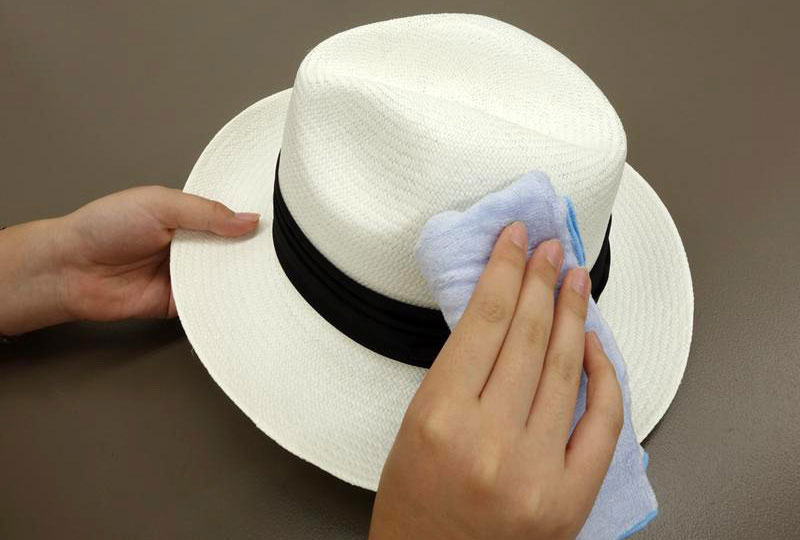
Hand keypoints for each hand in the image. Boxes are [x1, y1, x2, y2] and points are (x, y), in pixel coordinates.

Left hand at [0, 186, 258, 334]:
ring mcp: (188, 275)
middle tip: (278, 251)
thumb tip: (248, 220)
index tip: (278, 222)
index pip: (230, 217)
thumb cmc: (104, 227)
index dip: (251, 221)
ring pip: (227, 278)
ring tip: (268, 274)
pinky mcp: (182, 303)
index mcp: (189, 216)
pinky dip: (225, 303)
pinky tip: (242, 297)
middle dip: (252, 251)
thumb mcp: (159, 205)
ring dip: (241, 277)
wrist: (71, 269)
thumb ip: (205, 212)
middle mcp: (192, 245)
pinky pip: (211, 304)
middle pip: (234, 249)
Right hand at [369, 223, 622, 539]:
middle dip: (542, 281)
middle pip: (527, 336)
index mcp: (439, 420)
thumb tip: (501, 317)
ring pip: (565, 369)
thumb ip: (458, 373)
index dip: (505, 270)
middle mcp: (489, 443)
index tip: (517, 242)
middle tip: (551, 250)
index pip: (484, 321)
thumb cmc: (416, 506)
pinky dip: (604, 376)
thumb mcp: (414, 427)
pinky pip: (602, 421)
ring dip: (573, 315)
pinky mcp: (570, 496)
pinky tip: (594, 344)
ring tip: (576, 281)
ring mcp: (536, 471)